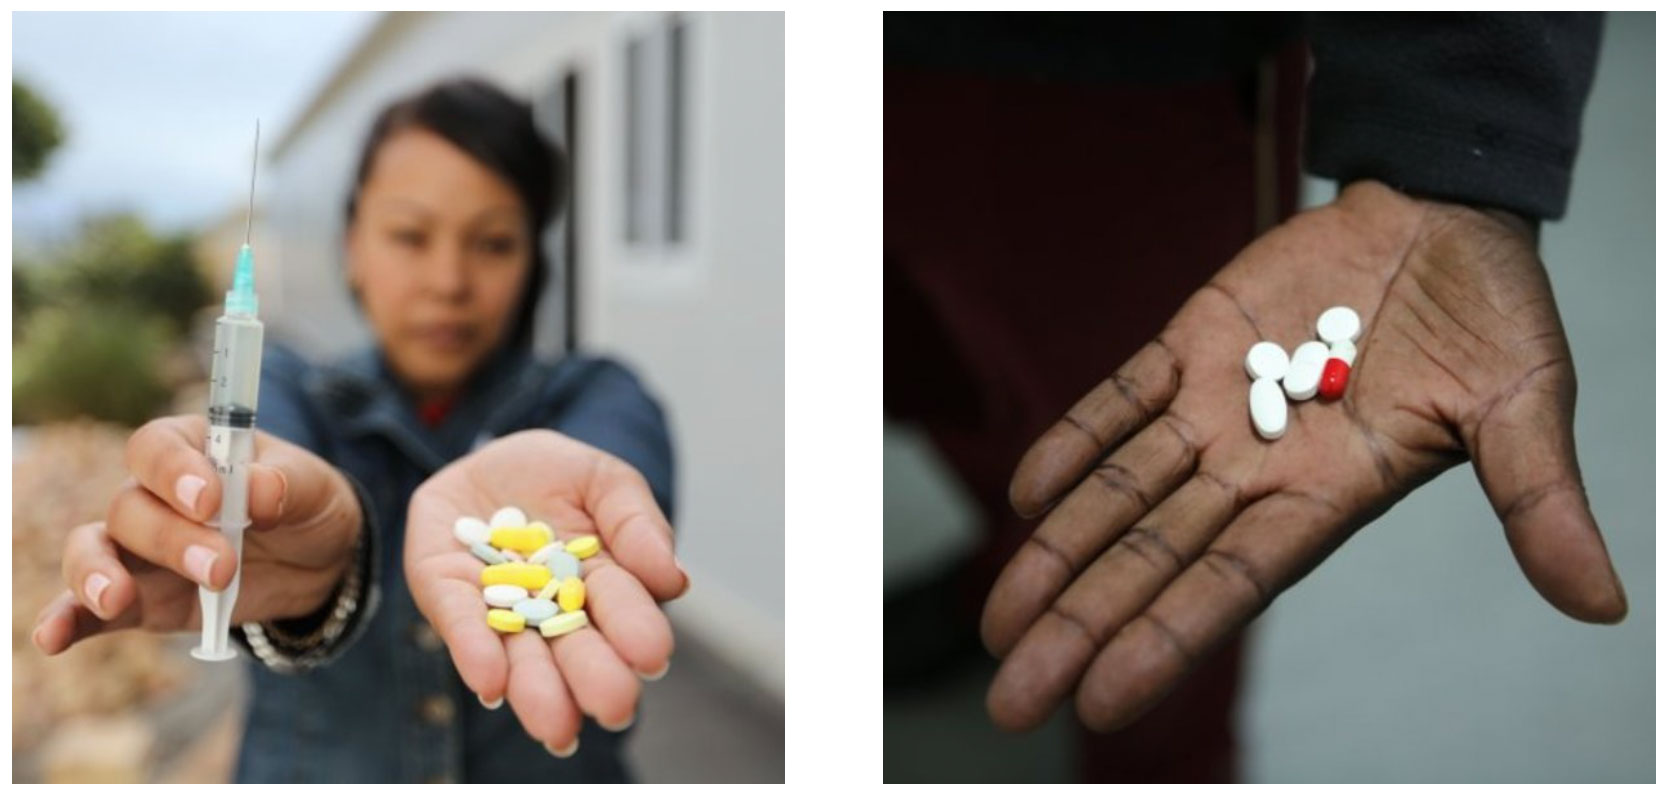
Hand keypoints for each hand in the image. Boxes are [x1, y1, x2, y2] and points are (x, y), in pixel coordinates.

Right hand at [33, 416, 362, 653]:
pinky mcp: (141, 599)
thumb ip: (287, 484)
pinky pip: (90, 608)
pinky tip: (53, 637)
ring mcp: (139, 549)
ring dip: (98, 574)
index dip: (175, 471)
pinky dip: (68, 620)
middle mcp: (152, 494)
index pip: (157, 448)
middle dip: (172, 540)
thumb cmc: (307, 505)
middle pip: (130, 507)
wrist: (319, 560)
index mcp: (191, 449)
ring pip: (95, 550)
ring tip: (117, 599)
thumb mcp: (315, 487)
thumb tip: (261, 492)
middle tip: (222, 567)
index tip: (210, 500)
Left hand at [404, 429, 686, 754]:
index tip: (651, 656)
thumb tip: (674, 581)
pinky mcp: (443, 590)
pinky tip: (491, 682)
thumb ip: (636, 523)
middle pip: (572, 645)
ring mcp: (495, 605)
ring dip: (537, 689)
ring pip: (519, 652)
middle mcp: (549, 610)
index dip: (635, 630)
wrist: (484, 459)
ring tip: (556, 726)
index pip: (620, 608)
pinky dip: (476, 651)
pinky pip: (460, 623)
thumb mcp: (605, 481)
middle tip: (614, 707)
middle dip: (592, 675)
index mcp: (601, 584)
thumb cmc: (559, 475)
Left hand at [981, 180, 1627, 732]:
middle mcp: (1256, 469)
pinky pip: (1117, 401)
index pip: (1231, 584)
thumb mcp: (1524, 409)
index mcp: (1328, 497)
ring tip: (997, 620)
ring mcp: (1214, 408)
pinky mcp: (1188, 346)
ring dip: (1055, 550)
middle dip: (1081, 624)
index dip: (1165, 639)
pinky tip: (1026, 493)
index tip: (1102, 701)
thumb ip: (1537, 502)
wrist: (1441, 214)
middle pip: (1151, 557)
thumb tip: (1603, 607)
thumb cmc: (1492, 318)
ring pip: (1118, 493)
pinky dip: (1073, 442)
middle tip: (1013, 698)